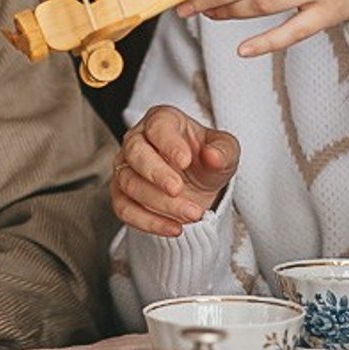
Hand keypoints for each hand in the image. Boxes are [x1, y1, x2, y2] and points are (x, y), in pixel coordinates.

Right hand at [113, 105, 240, 237]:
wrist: (199, 185)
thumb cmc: (208, 159)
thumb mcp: (226, 151)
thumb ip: (223, 151)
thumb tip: (212, 156)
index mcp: (162, 121)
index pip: (158, 127)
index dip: (169, 144)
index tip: (185, 161)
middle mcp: (137, 140)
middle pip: (135, 153)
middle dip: (156, 173)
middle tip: (177, 189)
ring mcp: (126, 168)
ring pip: (129, 184)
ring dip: (159, 203)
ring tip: (192, 213)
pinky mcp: (122, 195)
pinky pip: (125, 209)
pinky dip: (149, 222)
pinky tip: (175, 228)